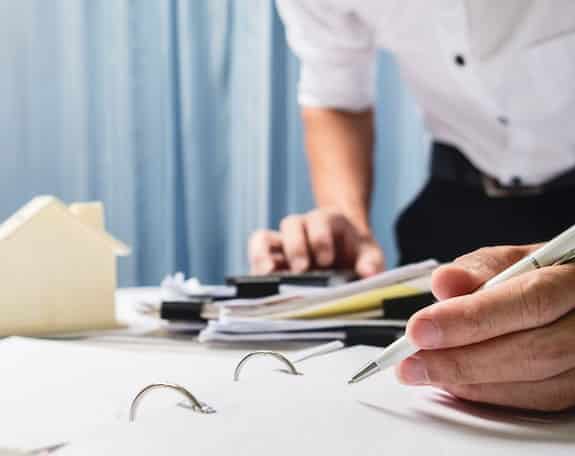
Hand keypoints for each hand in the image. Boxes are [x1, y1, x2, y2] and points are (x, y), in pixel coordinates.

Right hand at [248, 208, 384, 277]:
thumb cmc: (356, 251)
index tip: (327, 260)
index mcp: (329, 221)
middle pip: (292, 225)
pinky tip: (260, 281)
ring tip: (269, 275)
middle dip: (296, 247)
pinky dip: (254, 264)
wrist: (345, 251)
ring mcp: (284, 242)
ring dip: (265, 256)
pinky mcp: (271, 258)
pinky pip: (255, 252)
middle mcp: (303, 227)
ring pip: (266, 237)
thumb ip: (371, 262)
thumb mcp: (370, 254)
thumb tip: (368, 273)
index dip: (321, 238)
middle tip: (302, 269)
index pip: (321, 221)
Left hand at [396, 244, 574, 411]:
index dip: (470, 319)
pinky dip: (488, 393)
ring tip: (422, 371)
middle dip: (461, 359)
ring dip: (469, 381)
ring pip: (536, 383)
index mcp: (574, 279)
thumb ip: (477, 269)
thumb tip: (443, 283)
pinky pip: (536, 400)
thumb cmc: (541, 274)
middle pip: (532, 351)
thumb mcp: (512, 259)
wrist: (570, 296)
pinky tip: (453, 382)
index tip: (419, 329)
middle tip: (410, 362)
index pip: (527, 301)